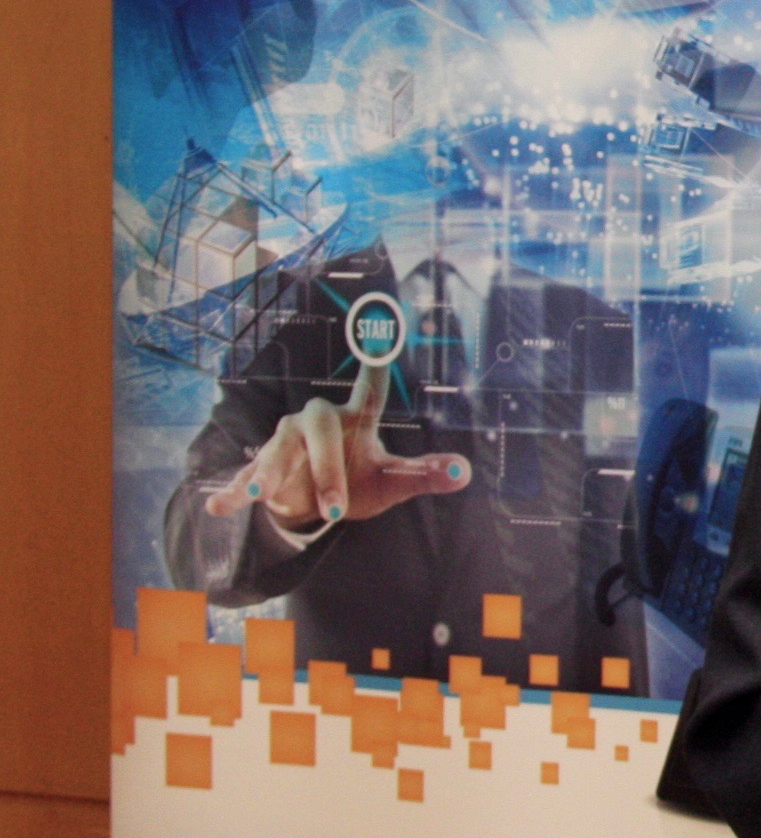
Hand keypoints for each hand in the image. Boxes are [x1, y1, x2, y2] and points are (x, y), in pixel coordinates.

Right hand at [203, 360, 470, 531]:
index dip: (377, 363)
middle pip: (320, 426)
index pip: (371, 388)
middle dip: (326, 469)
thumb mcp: (393, 483)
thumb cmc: (359, 484)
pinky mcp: (262, 470)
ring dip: (272, 474)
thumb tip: (464, 472)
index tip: (382, 326)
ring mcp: (286, 445)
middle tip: (336, 511)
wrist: (317, 506)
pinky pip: (244, 476)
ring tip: (264, 497)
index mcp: (356, 420)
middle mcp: (319, 422)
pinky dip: (233, 489)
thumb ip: (426, 475)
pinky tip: (219, 505)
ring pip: (278, 449)